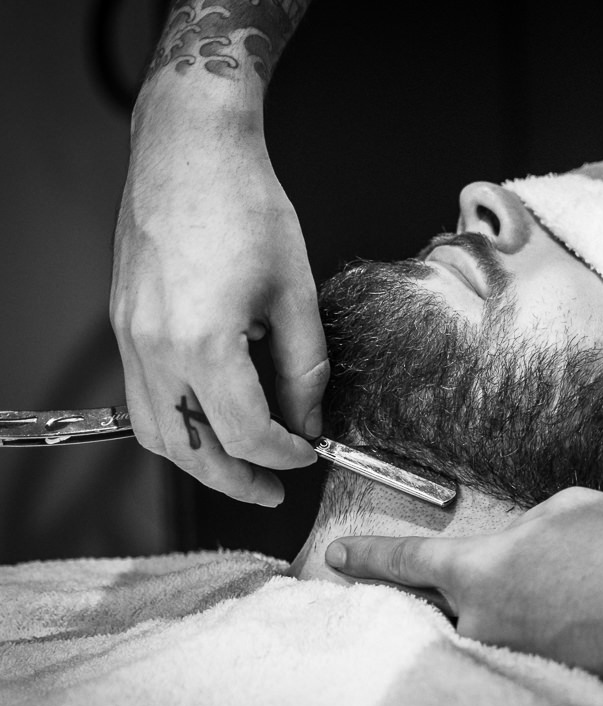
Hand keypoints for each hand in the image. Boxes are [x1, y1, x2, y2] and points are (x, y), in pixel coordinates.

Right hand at [111, 90, 327, 504]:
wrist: (191, 150)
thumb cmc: (247, 206)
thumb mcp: (297, 294)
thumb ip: (305, 369)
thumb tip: (308, 420)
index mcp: (202, 343)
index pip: (245, 434)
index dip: (284, 455)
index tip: (310, 453)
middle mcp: (153, 347)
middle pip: (188, 449)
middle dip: (234, 479)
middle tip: (273, 489)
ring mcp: (129, 337)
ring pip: (154, 431)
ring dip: (199, 458)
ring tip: (244, 463)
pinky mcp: (123, 324)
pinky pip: (143, 396)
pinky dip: (178, 422)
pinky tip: (214, 417)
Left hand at [326, 487, 602, 699]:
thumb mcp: (568, 508)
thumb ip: (526, 527)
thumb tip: (523, 547)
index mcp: (480, 570)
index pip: (409, 561)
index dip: (371, 556)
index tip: (337, 557)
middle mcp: (484, 622)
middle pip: (457, 602)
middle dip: (489, 583)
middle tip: (545, 572)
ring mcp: (515, 657)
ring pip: (501, 624)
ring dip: (531, 604)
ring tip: (585, 589)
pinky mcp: (548, 679)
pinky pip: (534, 645)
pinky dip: (554, 627)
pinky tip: (591, 613)